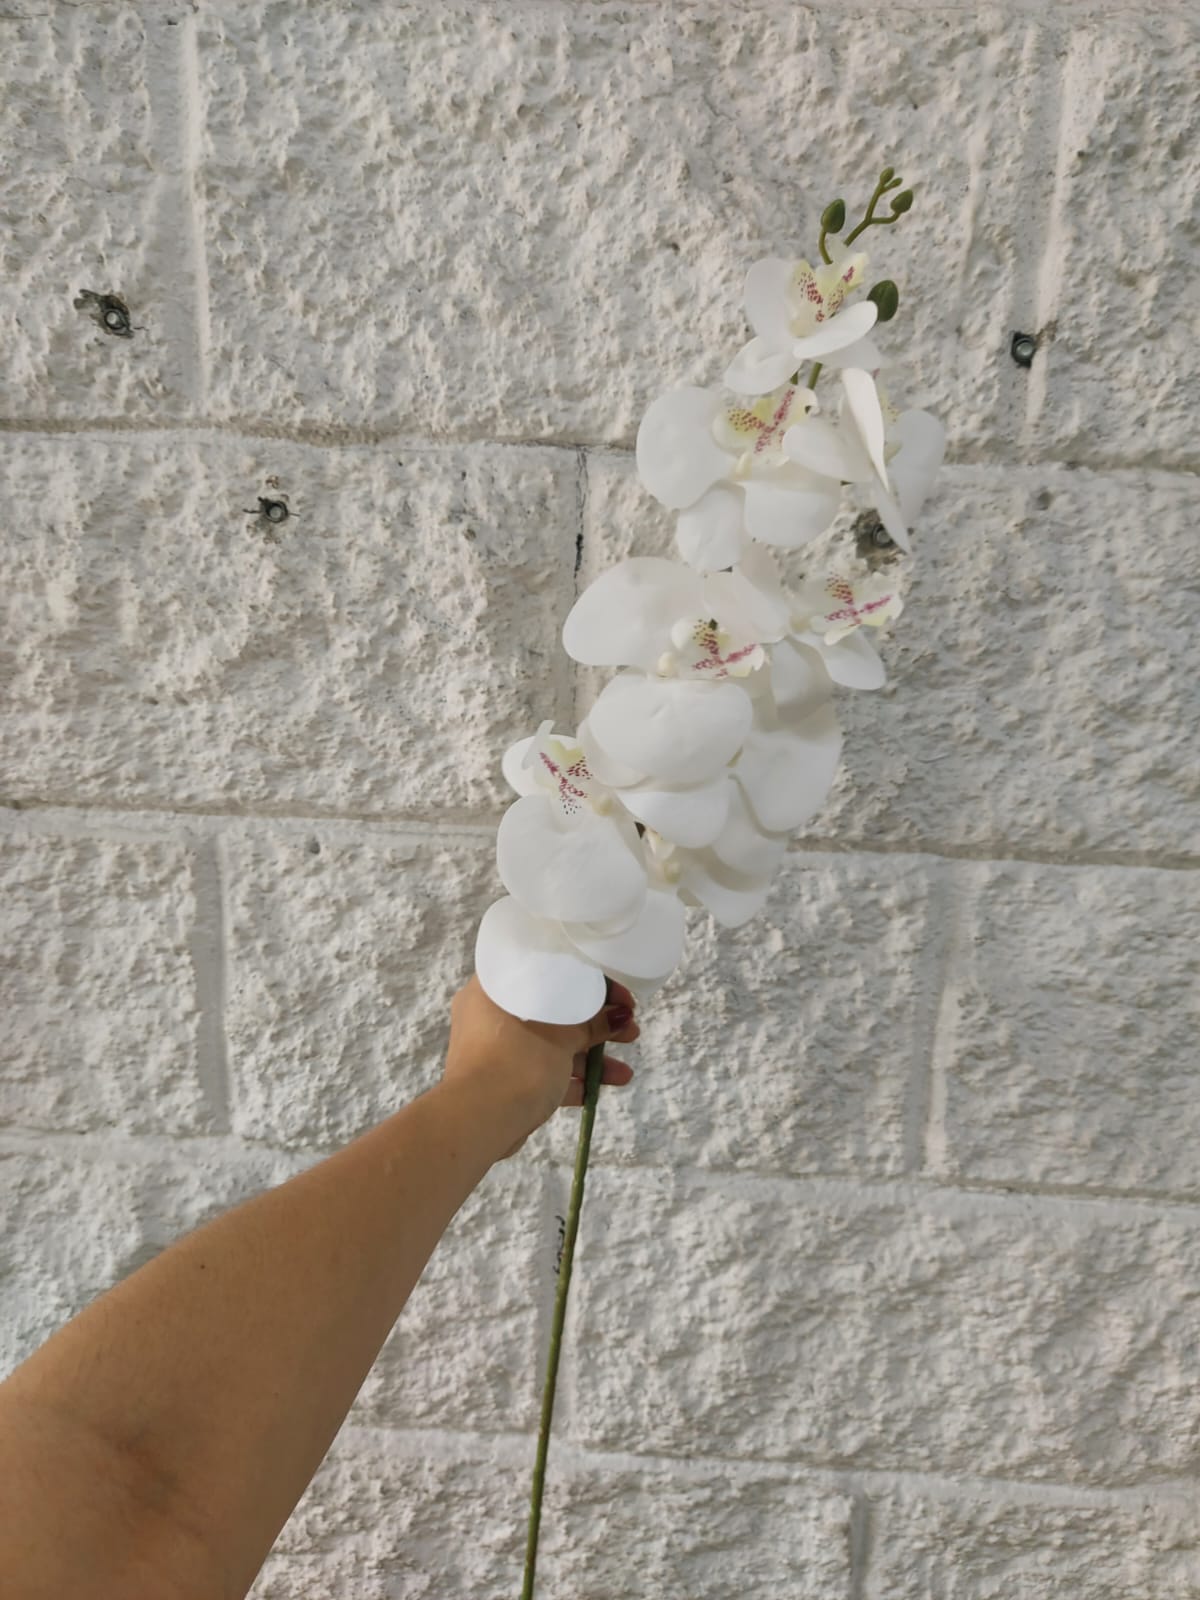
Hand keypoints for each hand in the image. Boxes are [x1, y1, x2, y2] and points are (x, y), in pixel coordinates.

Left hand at [443, 974, 639, 1157]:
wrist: (479, 1120)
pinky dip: (572, 1078)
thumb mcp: (562, 1034)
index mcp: (497, 986)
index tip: (621, 996)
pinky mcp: (505, 1080)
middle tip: (630, 1029)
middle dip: (597, 1023)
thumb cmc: (517, 1060)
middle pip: (555, 1009)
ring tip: (624, 1072)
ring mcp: (498, 1049)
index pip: (550, 968)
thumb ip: (593, 1023)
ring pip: (552, 1043)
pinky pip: (544, 1071)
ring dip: (591, 1056)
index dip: (591, 979)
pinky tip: (605, 1088)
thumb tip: (620, 1017)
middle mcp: (493, 1013)